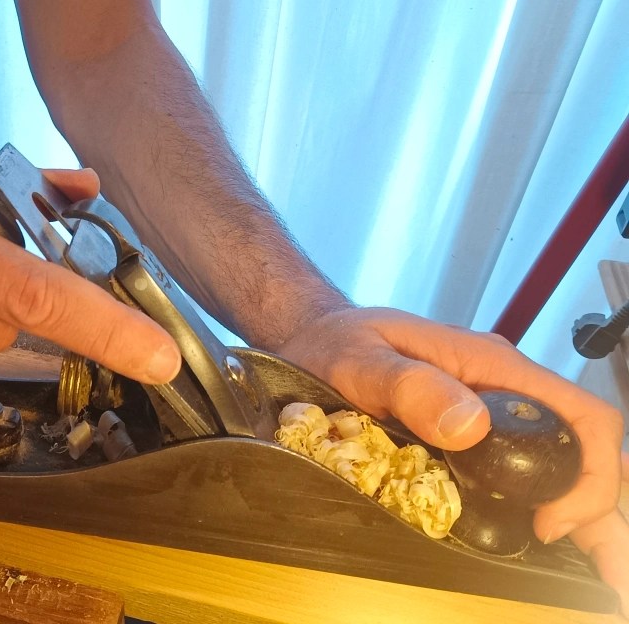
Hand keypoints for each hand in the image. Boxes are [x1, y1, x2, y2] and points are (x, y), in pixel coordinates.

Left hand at [275, 306, 626, 609]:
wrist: (315, 338)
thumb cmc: (337, 341)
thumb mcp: (360, 358)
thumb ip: (408, 385)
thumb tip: (468, 424)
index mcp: (490, 365)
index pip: (579, 414)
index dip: (587, 471)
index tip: (549, 518)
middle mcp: (502, 389)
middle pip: (581, 446)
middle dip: (595, 507)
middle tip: (586, 565)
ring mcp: (491, 411)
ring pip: (558, 463)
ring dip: (580, 513)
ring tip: (597, 575)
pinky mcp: (473, 433)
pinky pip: (522, 469)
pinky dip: (542, 506)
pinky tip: (543, 540)